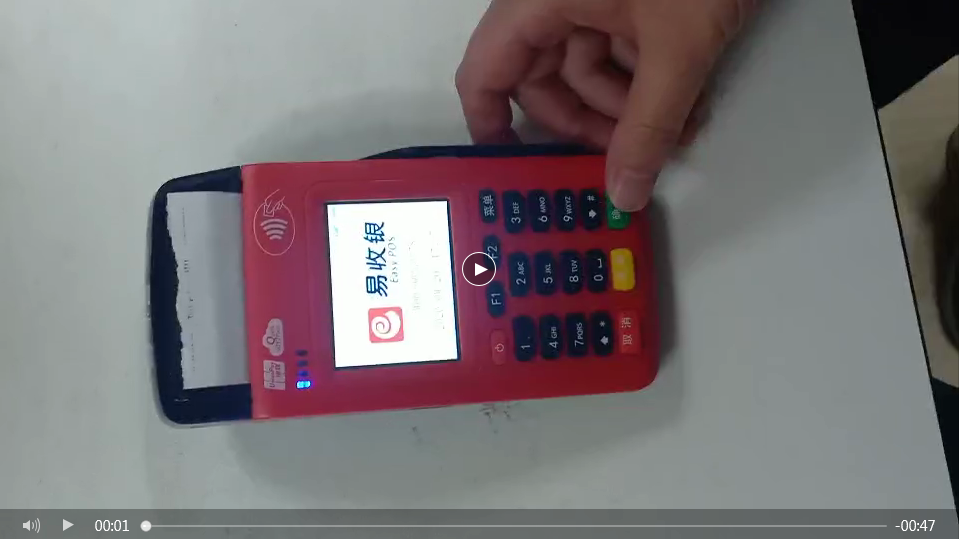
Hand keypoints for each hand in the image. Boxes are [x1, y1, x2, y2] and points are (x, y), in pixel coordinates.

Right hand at [456, 0, 756, 210]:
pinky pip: (616, 49)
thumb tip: (626, 187)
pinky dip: (645, 80)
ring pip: (585, 68)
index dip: (490, 123)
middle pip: (541, 78)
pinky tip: (684, 103)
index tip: (511, 165)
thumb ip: (649, 126)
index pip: (485, 70)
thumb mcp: (677, 50)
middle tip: (618, 155)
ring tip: (674, 126)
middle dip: (583, 121)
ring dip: (625, 106)